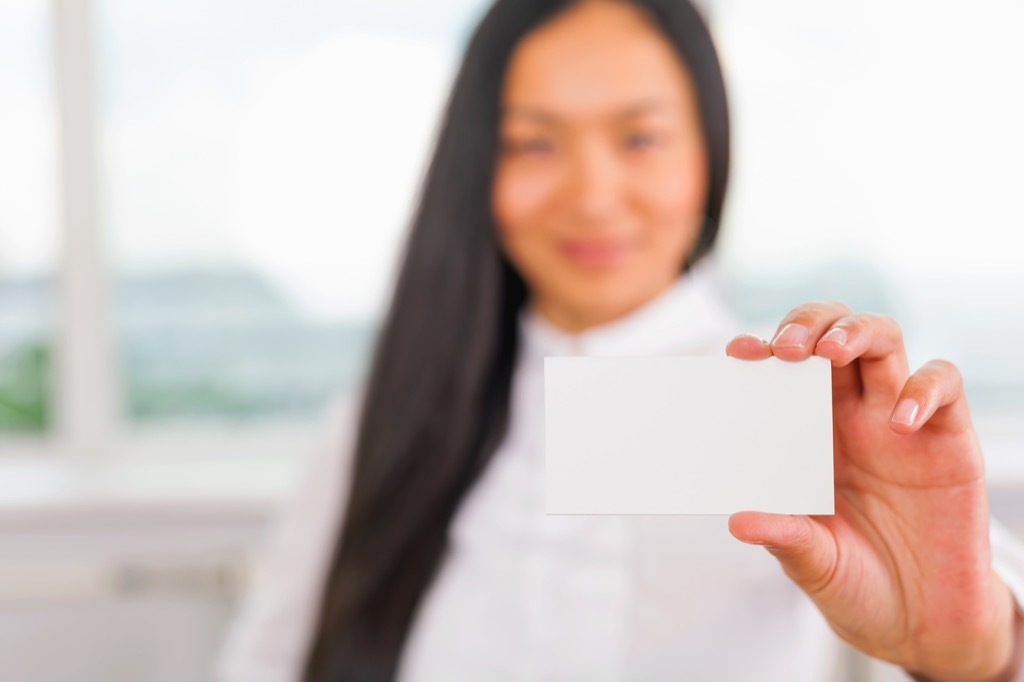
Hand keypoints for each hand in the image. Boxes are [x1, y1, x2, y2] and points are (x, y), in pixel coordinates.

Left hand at [725, 302, 1015, 681]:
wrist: (920, 622)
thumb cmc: (855, 581)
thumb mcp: (811, 562)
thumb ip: (783, 537)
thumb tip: (739, 520)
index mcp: (806, 432)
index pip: (784, 369)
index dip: (763, 350)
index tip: (738, 354)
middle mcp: (851, 415)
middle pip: (832, 333)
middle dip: (809, 324)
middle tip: (788, 348)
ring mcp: (899, 420)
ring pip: (884, 339)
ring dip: (856, 332)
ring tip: (830, 352)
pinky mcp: (949, 438)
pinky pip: (944, 384)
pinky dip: (923, 389)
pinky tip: (900, 421)